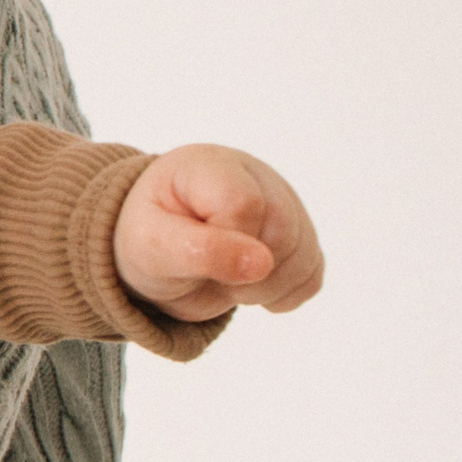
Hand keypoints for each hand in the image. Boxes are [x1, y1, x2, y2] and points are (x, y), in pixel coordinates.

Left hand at [113, 144, 324, 322]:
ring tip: (221, 280)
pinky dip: (280, 296)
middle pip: (282, 232)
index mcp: (211, 165)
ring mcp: (286, 205)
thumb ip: (199, 250)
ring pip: (303, 257)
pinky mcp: (300, 237)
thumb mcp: (151, 245)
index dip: (225, 245)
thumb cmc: (150, 236)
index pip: (244, 204)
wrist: (158, 244)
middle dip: (241, 272)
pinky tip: (247, 287)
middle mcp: (257, 176)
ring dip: (261, 289)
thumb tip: (262, 264)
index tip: (193, 256)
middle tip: (204, 274)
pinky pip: (311, 277)